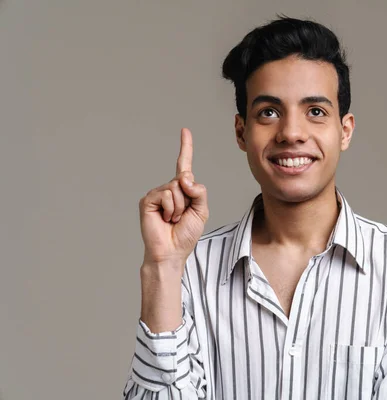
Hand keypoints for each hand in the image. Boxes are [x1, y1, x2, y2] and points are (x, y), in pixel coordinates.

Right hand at [138, 128, 208, 271]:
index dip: (185, 147)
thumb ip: (199, 191)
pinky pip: (166, 195)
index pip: (184, 165)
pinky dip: (171, 209)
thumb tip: (184, 177)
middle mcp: (169, 188)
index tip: (185, 130)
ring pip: (176, 187)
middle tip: (182, 216)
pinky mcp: (148, 200)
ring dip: (180, 207)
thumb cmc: (186, 233)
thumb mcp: (201, 210)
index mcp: (182, 189)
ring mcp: (157, 193)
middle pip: (185, 179)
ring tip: (174, 219)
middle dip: (190, 198)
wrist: (172, 251)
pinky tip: (166, 219)